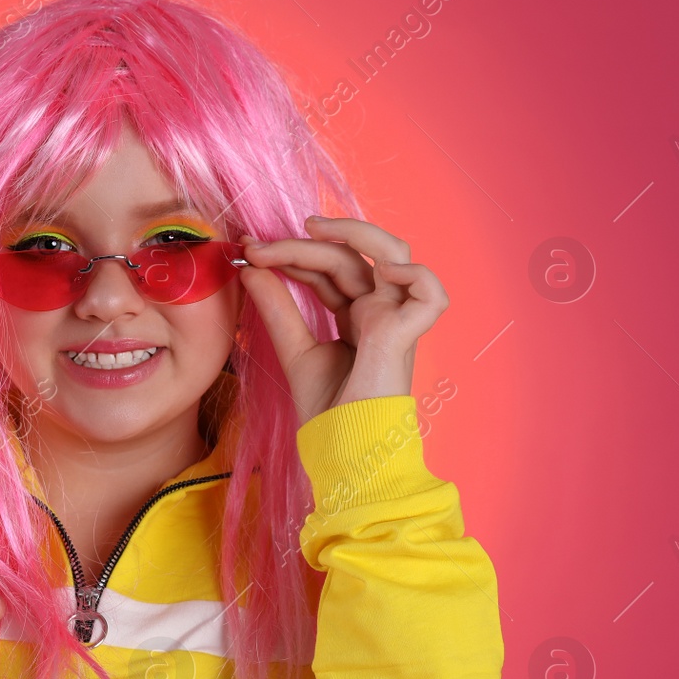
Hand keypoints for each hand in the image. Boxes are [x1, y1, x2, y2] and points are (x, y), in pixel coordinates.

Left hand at [237, 215, 448, 426]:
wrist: (341, 450)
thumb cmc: (326, 413)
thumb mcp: (294, 351)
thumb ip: (277, 309)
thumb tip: (251, 268)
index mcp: (358, 318)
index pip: (328, 270)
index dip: (292, 255)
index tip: (249, 252)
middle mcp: (381, 313)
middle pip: (349, 258)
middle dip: (302, 245)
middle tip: (257, 246)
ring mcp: (397, 320)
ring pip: (391, 254)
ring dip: (353, 233)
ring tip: (311, 228)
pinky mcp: (408, 334)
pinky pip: (429, 290)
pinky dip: (409, 271)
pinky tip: (368, 267)